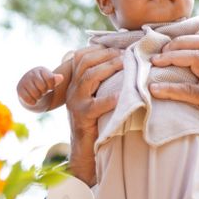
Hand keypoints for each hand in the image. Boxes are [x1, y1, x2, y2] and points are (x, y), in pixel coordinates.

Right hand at [17, 66, 62, 106]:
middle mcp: (31, 73)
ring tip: (38, 94)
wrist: (31, 93)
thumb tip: (61, 77)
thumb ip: (55, 80)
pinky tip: (33, 99)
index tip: (49, 86)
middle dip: (44, 92)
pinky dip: (32, 102)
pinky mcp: (19, 89)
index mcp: (41, 69)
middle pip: (43, 87)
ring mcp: (24, 80)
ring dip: (38, 97)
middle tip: (42, 91)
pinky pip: (28, 98)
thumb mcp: (51, 82)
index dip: (51, 86)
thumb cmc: (43, 86)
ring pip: (36, 93)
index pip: (50, 79)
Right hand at [65, 47, 121, 184]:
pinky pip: (96, 105)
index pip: (80, 56)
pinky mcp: (83, 118)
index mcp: (75, 83)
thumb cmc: (98, 123)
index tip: (118, 46)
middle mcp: (72, 91)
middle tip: (125, 54)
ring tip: (125, 64)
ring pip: (88, 77)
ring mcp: (75, 103)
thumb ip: (103, 82)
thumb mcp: (97, 98)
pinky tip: (121, 94)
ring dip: (108, 68)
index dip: (98, 48)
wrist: (85, 152)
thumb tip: (124, 61)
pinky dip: (109, 98)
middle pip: (84, 63)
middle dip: (105, 55)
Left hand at [150, 35, 198, 156]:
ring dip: (172, 58)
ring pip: (197, 59)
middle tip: (158, 55)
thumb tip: (177, 65)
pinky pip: (189, 90)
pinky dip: (169, 88)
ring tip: (155, 63)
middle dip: (177, 45)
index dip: (186, 40)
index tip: (168, 46)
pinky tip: (154, 89)